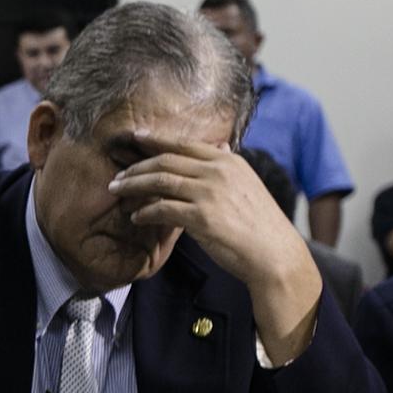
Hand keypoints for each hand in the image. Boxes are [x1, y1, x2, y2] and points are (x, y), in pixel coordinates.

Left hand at [108, 137, 320, 358]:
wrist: (275, 253)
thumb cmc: (259, 223)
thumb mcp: (247, 184)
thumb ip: (227, 168)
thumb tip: (219, 146)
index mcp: (228, 161)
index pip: (184, 144)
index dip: (155, 140)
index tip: (135, 138)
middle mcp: (219, 171)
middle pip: (166, 160)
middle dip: (136, 167)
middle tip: (117, 177)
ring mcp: (210, 193)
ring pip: (159, 181)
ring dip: (133, 186)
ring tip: (117, 192)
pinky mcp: (202, 217)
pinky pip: (162, 209)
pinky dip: (145, 212)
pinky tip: (136, 217)